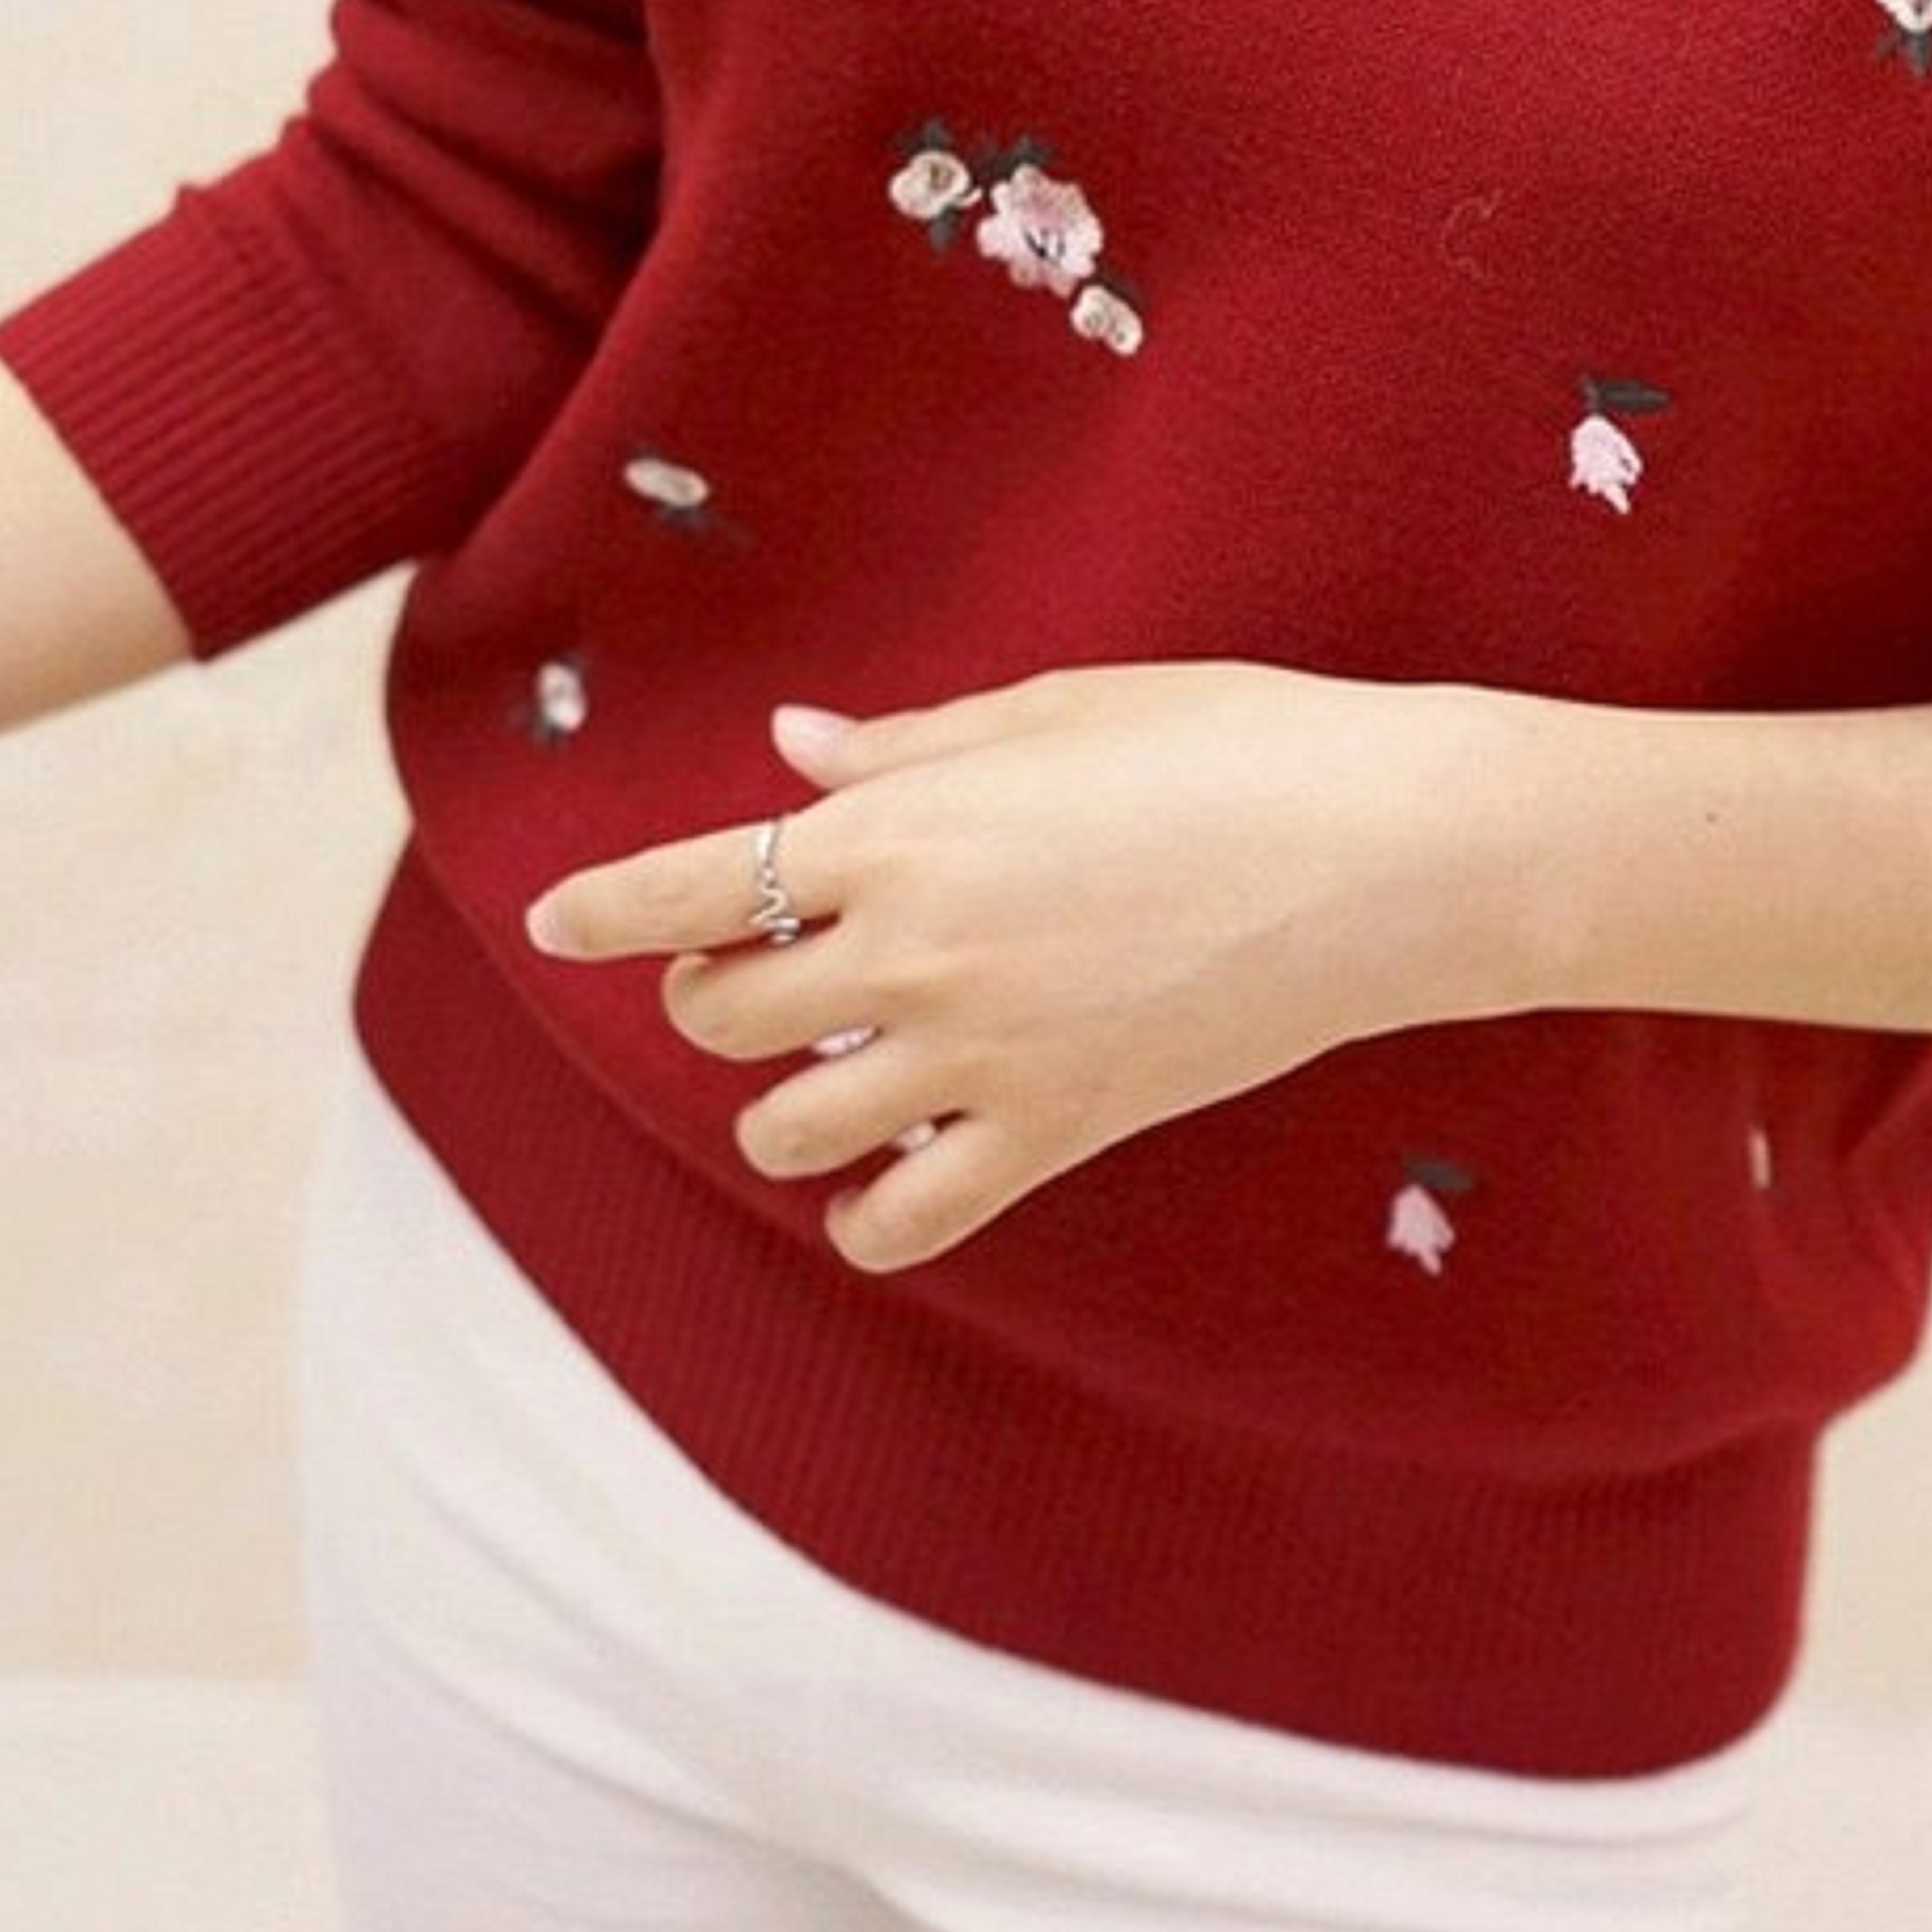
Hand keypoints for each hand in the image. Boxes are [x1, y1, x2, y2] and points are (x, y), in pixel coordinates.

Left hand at [519, 657, 1527, 1273]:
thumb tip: (793, 754)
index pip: (687, 887)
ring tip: (840, 1062)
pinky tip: (888, 1175)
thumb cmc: (1228, 743)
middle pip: (722, 1017)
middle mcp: (910, 955)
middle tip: (772, 965)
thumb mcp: (1055, 711)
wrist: (1380, 854)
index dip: (602, 908)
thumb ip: (904, 749)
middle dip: (719, 992)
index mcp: (894, 833)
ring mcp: (979, 1058)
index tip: (551, 919)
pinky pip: (907, 1220)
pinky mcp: (1057, 1131)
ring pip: (788, 1129)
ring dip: (787, 1099)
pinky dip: (871, 1214)